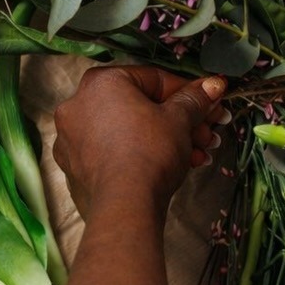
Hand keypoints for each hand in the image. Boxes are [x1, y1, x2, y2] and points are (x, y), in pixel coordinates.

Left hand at [53, 66, 228, 218]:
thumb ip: (194, 99)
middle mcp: (78, 104)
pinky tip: (171, 167)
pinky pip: (114, 151)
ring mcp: (72, 138)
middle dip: (181, 122)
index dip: (188, 93)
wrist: (125, 205)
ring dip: (167, 140)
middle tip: (206, 134)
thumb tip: (213, 85)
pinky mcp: (75, 167)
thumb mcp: (180, 119)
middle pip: (142, 106)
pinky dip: (141, 154)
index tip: (208, 104)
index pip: (154, 79)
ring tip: (197, 155)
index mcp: (101, 81)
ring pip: (129, 130)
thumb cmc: (149, 152)